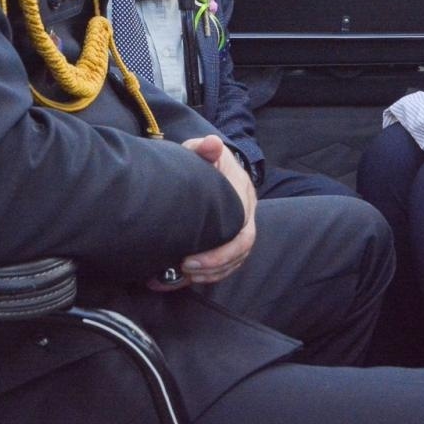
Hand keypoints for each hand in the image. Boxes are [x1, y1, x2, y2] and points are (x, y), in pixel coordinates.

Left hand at [148, 135, 256, 290]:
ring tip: (181, 276)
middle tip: (185, 269)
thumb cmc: (207, 160)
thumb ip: (204, 148)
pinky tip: (178, 280)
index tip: (191, 258)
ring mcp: (238, 229)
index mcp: (243, 196)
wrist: (213, 166)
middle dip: (215, 266)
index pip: (242, 231)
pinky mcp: (227, 239)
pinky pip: (224, 264)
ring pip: (234, 261)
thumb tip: (211, 143)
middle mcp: (245, 216)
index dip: (221, 251)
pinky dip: (204, 275)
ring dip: (210, 274)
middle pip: (240, 251)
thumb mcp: (203, 150)